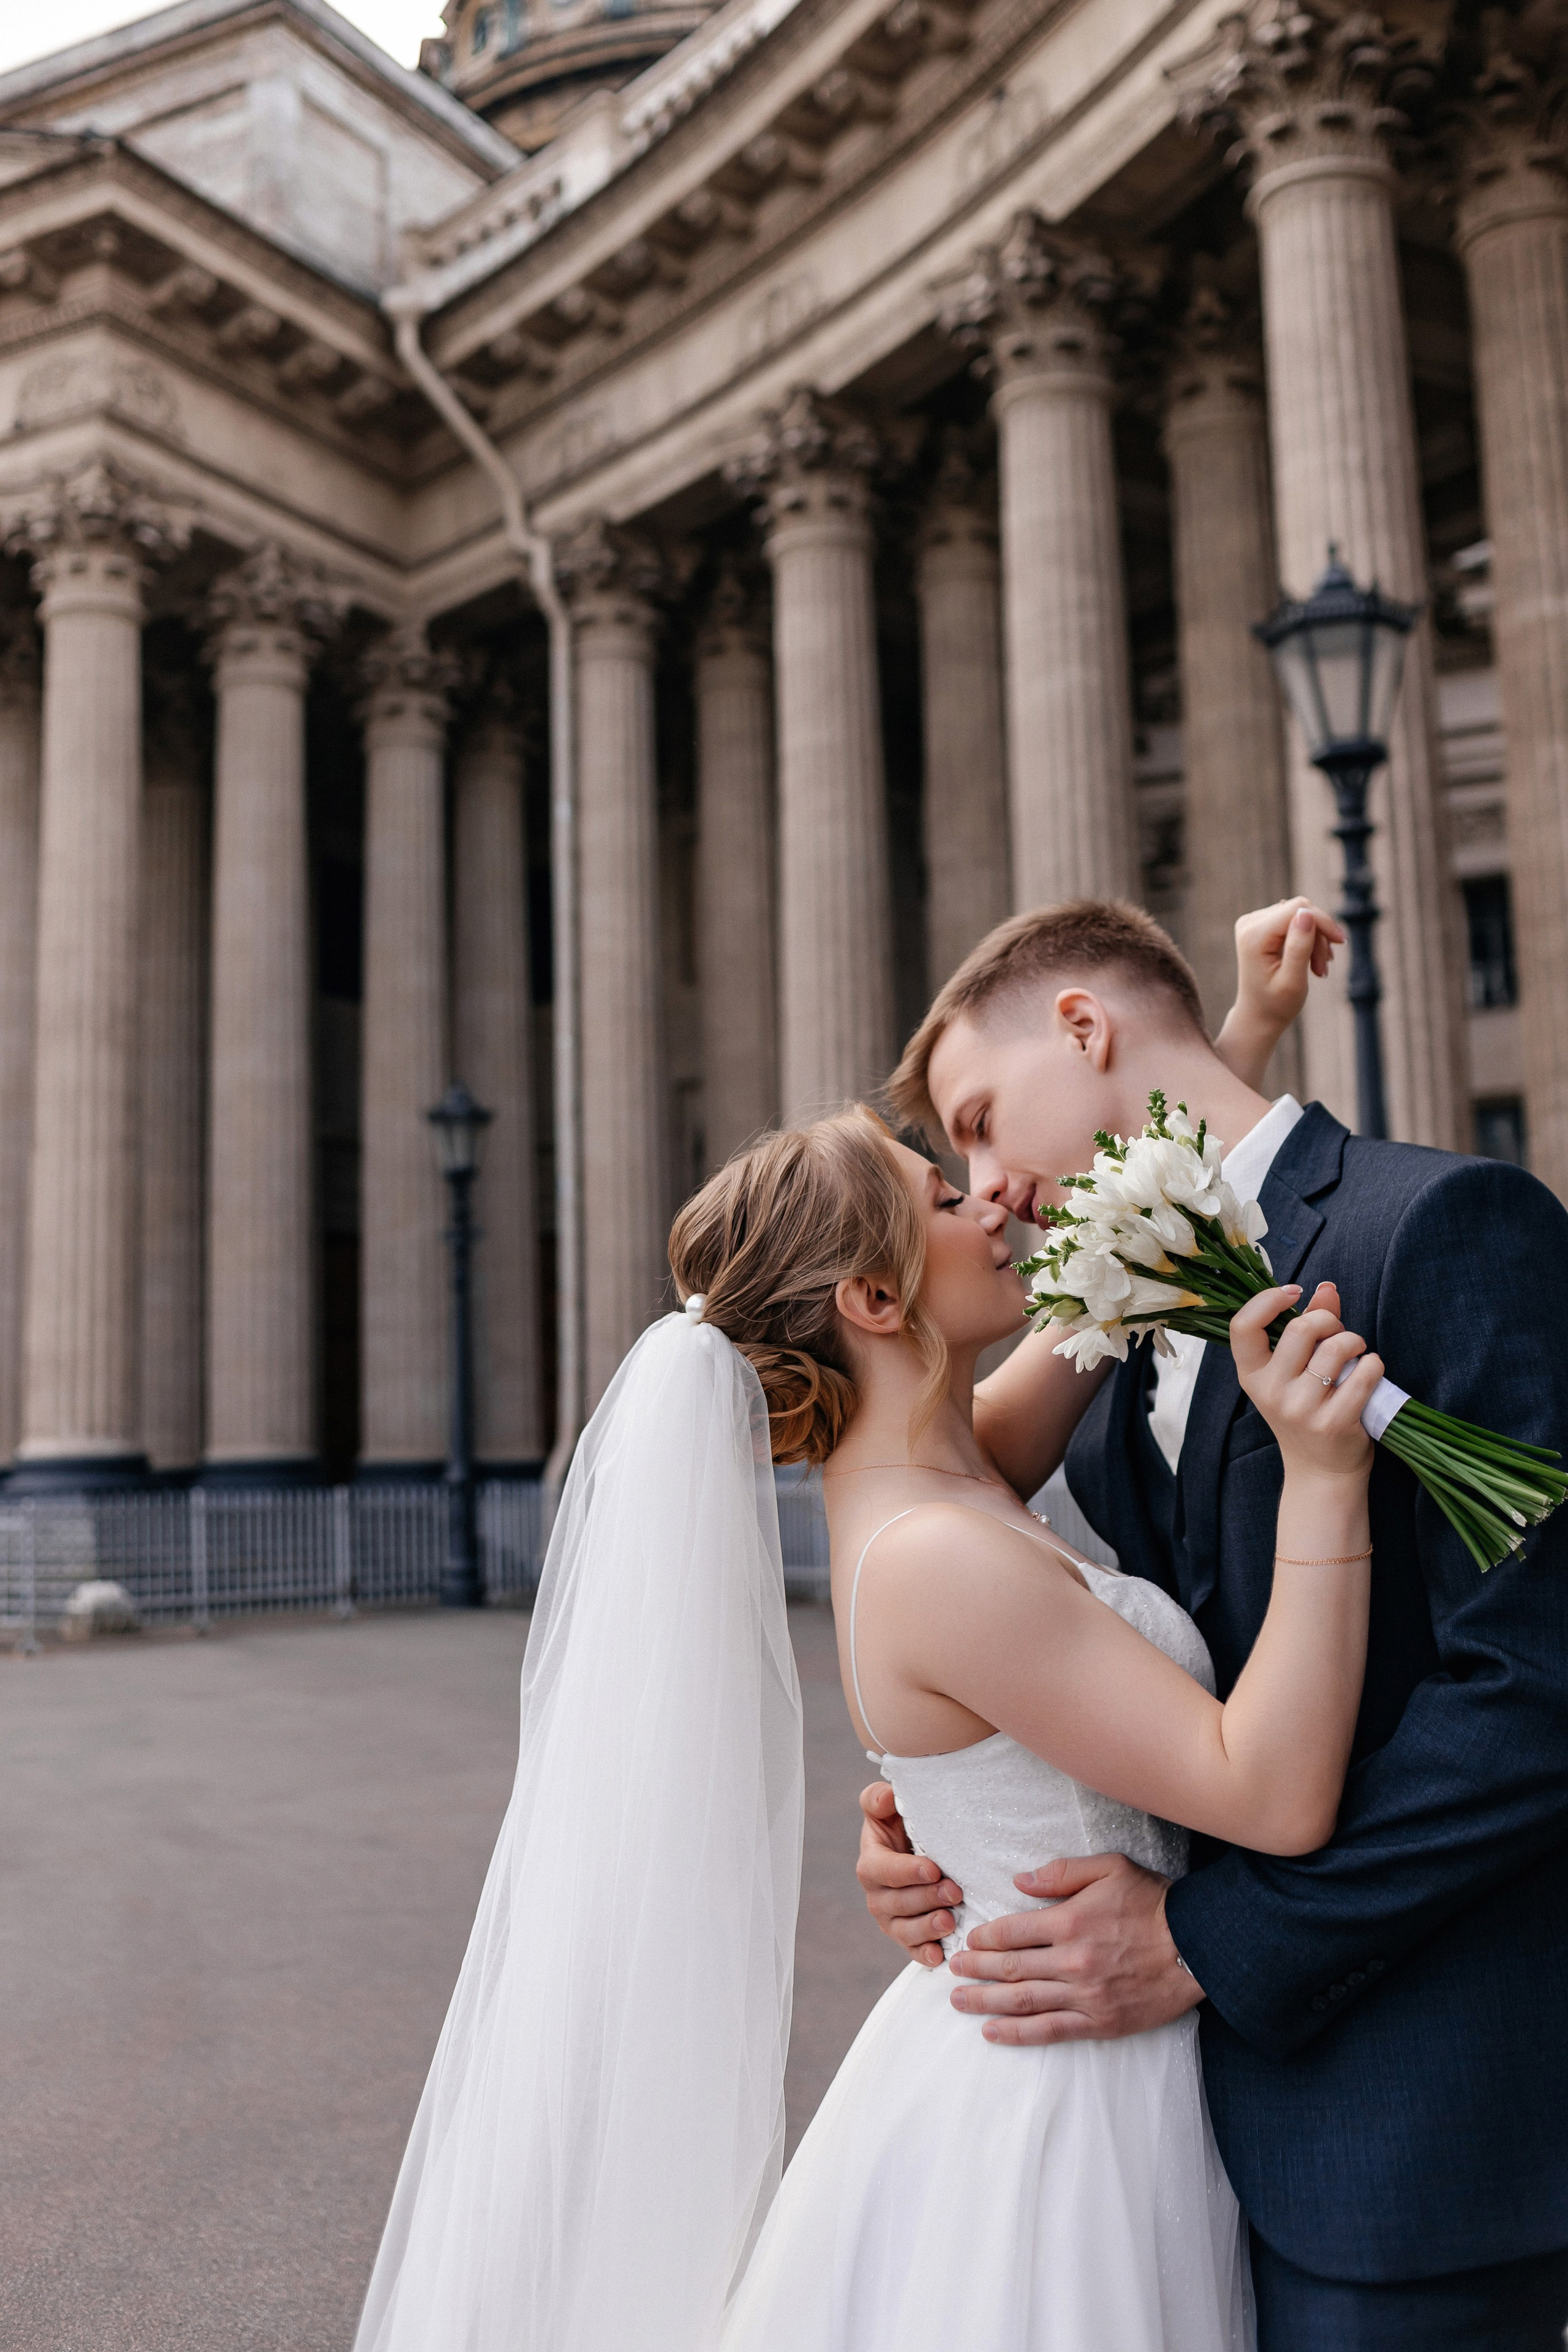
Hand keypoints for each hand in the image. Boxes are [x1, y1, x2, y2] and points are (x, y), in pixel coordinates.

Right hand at [857, 1782, 963, 1969]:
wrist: (917, 1853)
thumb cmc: (903, 1827)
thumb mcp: (889, 1809)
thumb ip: (879, 1799)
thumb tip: (886, 1798)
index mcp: (871, 1863)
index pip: (884, 1870)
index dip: (907, 1872)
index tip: (933, 1869)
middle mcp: (877, 1896)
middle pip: (897, 1903)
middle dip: (926, 1899)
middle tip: (954, 1891)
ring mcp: (891, 1920)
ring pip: (904, 1931)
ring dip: (927, 1928)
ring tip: (950, 1921)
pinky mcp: (907, 1938)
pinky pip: (913, 1951)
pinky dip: (926, 1955)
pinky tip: (940, 1956)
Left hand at [947, 1853, 1203, 2043]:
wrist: (1199, 1946)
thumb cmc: (1154, 1903)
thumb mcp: (1111, 1868)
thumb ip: (1062, 1873)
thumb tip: (1020, 1881)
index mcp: (1071, 1921)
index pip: (1013, 1931)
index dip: (986, 1937)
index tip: (969, 1939)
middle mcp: (1072, 1961)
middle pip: (1011, 1968)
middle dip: (975, 1969)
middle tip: (951, 1970)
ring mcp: (1085, 1996)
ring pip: (1023, 2002)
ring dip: (985, 2002)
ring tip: (959, 2002)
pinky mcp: (1100, 2023)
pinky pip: (1050, 2031)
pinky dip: (1017, 2033)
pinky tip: (993, 2032)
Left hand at [1215, 897, 1343, 1091]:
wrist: (1258, 1016)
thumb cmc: (1276, 1005)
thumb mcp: (1292, 982)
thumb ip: (1299, 947)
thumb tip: (1306, 913)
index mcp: (1253, 936)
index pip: (1297, 909)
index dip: (1323, 922)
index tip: (1341, 942)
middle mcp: (1249, 923)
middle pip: (1300, 910)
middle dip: (1319, 936)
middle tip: (1323, 968)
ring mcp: (1254, 923)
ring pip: (1301, 916)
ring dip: (1316, 941)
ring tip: (1318, 970)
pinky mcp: (1262, 925)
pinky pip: (1295, 921)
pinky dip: (1308, 940)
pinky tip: (1311, 962)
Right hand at [1230, 1281, 1380, 1482]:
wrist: (1321, 1473)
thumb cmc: (1308, 1413)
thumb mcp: (1294, 1374)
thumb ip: (1308, 1328)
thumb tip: (1327, 1287)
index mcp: (1252, 1376)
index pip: (1243, 1326)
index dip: (1267, 1300)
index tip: (1293, 1292)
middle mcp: (1271, 1392)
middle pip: (1302, 1329)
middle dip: (1329, 1320)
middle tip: (1339, 1334)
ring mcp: (1302, 1410)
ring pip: (1337, 1348)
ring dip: (1356, 1341)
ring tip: (1357, 1354)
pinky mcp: (1334, 1422)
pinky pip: (1365, 1373)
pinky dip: (1375, 1364)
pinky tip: (1370, 1372)